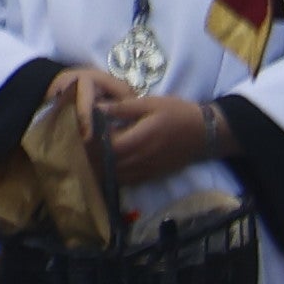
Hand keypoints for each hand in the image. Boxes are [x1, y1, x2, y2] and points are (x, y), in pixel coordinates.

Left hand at [88, 80, 219, 186]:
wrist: (205, 132)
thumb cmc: (177, 113)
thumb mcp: (150, 103)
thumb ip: (122, 108)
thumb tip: (97, 108)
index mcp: (139, 139)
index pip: (107, 148)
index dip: (91, 143)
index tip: (80, 133)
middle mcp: (141, 159)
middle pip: (109, 165)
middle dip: (92, 157)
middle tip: (79, 146)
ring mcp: (147, 170)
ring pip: (117, 176)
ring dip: (101, 169)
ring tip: (88, 157)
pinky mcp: (152, 175)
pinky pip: (128, 180)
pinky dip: (115, 176)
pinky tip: (107, 167)